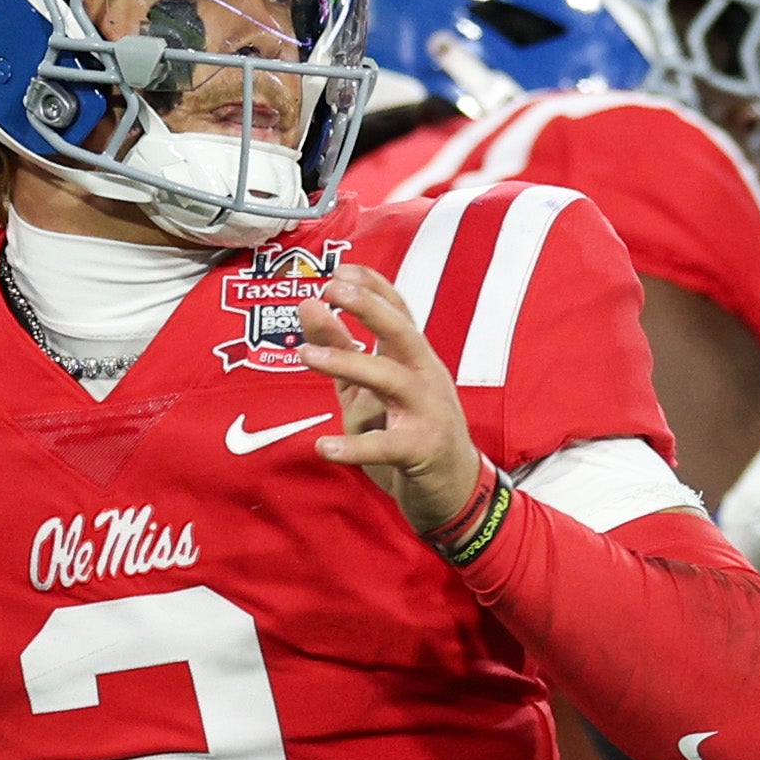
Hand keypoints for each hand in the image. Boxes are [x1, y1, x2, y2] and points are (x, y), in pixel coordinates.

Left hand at [307, 265, 492, 547]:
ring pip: (390, 379)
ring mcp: (427, 412)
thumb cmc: (409, 432)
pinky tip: (324, 447)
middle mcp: (426, 377)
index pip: (398, 312)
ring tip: (306, 355)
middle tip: (332, 290)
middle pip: (402, 333)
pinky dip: (354, 447)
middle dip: (369, 308)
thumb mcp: (368, 389)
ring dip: (348, 363)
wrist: (454, 490)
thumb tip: (308, 304)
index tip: (340, 270)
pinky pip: (386, 445)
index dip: (372, 287)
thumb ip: (340, 348)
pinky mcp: (422, 450)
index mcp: (415, 359)